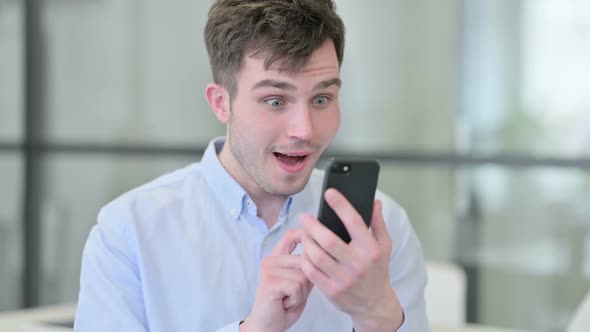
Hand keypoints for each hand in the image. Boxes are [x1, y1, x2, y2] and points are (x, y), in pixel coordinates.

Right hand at [241, 229, 312, 331]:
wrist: (267, 326)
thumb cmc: (284, 305)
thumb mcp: (298, 283)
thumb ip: (305, 268)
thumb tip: (321, 252)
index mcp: (276, 258)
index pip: (290, 236)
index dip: (305, 235)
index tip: (314, 237)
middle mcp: (270, 260)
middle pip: (305, 259)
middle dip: (308, 280)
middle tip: (293, 294)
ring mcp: (269, 270)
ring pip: (304, 274)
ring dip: (302, 292)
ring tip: (289, 299)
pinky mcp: (270, 281)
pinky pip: (297, 286)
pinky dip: (296, 299)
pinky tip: (285, 303)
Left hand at [300, 189, 402, 331]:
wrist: (374, 305)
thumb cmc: (377, 271)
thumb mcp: (384, 246)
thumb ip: (378, 223)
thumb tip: (374, 202)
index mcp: (371, 250)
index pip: (355, 222)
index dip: (341, 205)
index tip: (329, 193)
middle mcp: (357, 264)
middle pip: (328, 240)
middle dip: (313, 225)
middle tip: (304, 217)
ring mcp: (343, 279)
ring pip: (316, 255)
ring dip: (306, 241)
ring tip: (304, 233)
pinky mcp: (331, 291)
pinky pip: (311, 271)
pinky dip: (305, 258)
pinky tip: (305, 251)